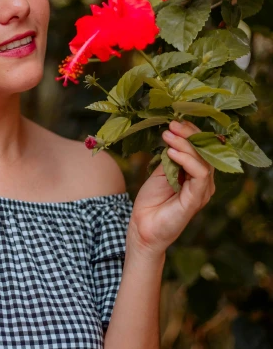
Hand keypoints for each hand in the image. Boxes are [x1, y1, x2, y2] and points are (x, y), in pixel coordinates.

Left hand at [127, 119, 215, 257]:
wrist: (142, 226)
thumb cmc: (151, 200)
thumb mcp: (161, 171)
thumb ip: (172, 156)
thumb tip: (175, 135)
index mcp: (196, 173)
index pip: (202, 148)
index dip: (190, 132)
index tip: (174, 122)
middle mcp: (204, 181)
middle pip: (206, 151)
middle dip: (189, 134)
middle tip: (173, 124)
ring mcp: (202, 190)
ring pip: (204, 160)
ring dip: (185, 144)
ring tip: (168, 136)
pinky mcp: (197, 199)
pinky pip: (199, 175)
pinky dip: (186, 160)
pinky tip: (171, 152)